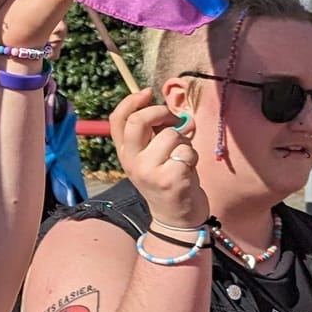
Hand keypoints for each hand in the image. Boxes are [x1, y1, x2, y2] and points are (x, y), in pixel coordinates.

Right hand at [110, 89, 208, 228]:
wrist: (176, 218)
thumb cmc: (168, 181)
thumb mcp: (152, 158)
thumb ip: (154, 134)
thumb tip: (170, 111)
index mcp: (125, 154)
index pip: (117, 120)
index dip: (131, 101)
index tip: (147, 93)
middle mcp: (132, 162)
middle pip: (139, 121)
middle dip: (161, 112)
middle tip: (175, 119)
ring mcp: (149, 171)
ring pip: (171, 136)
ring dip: (185, 141)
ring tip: (183, 157)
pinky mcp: (170, 179)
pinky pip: (187, 151)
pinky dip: (193, 156)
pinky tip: (189, 170)